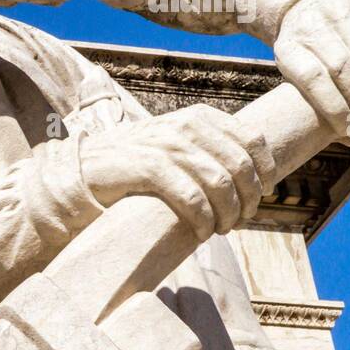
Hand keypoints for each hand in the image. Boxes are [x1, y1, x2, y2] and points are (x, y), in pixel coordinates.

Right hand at [79, 104, 274, 240]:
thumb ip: (207, 148)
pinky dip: (204, 220)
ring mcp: (166, 145)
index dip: (264, 171)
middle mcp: (185, 126)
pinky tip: (202, 233)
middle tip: (242, 219)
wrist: (85, 170)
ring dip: (228, 213)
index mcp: (197, 117)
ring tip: (222, 229)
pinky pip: (192, 198)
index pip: (252, 139)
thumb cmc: (135, 164)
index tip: (262, 194)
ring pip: (219, 184)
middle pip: (240, 165)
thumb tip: (254, 174)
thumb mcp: (174, 145)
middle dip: (248, 198)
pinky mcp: (148, 168)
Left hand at [273, 0, 349, 138]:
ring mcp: (337, 9)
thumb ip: (318, 104)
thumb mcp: (296, 74)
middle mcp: (311, 25)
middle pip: (342, 68)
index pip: (312, 79)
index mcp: (288, 47)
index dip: (334, 107)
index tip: (349, 130)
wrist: (306, 3)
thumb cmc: (305, 51)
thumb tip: (348, 141)